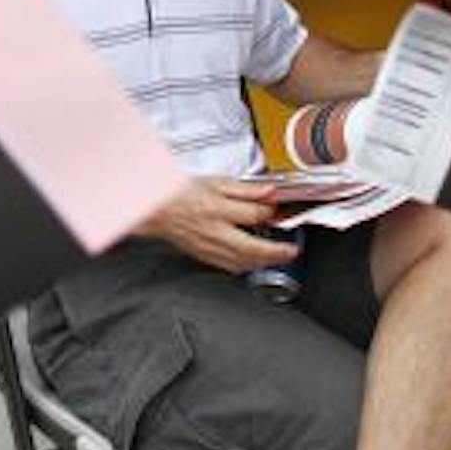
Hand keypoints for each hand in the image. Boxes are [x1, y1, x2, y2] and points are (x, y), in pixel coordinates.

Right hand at [137, 178, 298, 272]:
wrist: (158, 208)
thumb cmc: (184, 194)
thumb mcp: (217, 182)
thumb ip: (245, 189)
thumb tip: (268, 192)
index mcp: (217, 209)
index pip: (253, 214)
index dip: (270, 212)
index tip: (277, 209)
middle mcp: (214, 232)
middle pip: (252, 248)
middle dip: (276, 252)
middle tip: (292, 251)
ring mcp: (209, 248)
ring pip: (242, 262)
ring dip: (264, 262)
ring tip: (278, 257)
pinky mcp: (205, 257)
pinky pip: (230, 267)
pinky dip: (246, 266)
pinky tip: (253, 261)